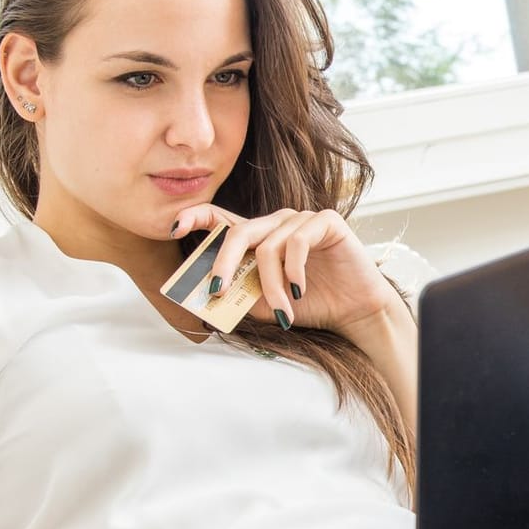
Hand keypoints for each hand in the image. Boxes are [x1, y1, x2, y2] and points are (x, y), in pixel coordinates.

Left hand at [171, 205, 403, 336]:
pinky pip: (297, 242)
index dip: (196, 216)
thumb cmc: (310, 305)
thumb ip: (239, 295)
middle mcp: (276, 222)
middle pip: (238, 233)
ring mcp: (301, 219)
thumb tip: (204, 298)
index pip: (221, 218)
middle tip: (217, 291)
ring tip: (282, 312)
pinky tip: (300, 292)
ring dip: (271, 286)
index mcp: (259, 237)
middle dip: (224, 263)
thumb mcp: (265, 304)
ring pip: (269, 247)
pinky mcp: (325, 221)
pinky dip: (294, 271)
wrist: (355, 312)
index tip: (174, 227)